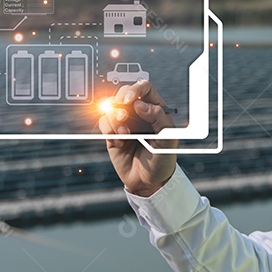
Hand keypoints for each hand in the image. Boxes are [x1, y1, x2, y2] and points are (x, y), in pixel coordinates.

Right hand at [98, 81, 177, 196]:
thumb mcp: (168, 141)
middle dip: (120, 102)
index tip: (130, 100)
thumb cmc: (162, 160)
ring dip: (114, 118)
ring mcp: (125, 123)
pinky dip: (108, 130)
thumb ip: (159, 119)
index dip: (135, 89)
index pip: (144, 88)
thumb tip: (141, 104)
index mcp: (156, 110)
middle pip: (124, 93)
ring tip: (124, 134)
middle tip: (123, 116)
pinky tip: (119, 142)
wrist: (149, 183)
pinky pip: (104, 122)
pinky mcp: (113, 134)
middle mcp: (139, 113)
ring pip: (111, 107)